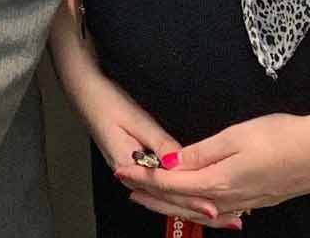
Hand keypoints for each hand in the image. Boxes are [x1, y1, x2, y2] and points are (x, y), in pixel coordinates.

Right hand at [65, 66, 240, 227]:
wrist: (83, 90)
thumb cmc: (106, 101)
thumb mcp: (136, 120)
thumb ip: (160, 143)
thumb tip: (181, 162)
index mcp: (129, 168)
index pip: (166, 190)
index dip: (191, 199)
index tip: (214, 207)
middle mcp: (130, 176)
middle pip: (167, 199)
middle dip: (195, 208)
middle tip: (226, 218)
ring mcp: (131, 172)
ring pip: (164, 196)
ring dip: (189, 205)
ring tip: (217, 214)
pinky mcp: (134, 165)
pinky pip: (160, 186)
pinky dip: (178, 193)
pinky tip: (192, 195)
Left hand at [114, 112, 309, 216]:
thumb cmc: (281, 137)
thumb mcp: (235, 137)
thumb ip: (201, 153)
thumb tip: (170, 162)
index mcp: (220, 181)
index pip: (172, 182)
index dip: (144, 177)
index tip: (120, 170)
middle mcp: (231, 198)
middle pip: (183, 201)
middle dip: (152, 195)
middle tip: (127, 187)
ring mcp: (247, 201)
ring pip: (201, 207)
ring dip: (173, 202)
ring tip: (152, 196)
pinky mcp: (260, 198)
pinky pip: (221, 207)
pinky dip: (199, 205)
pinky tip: (198, 203)